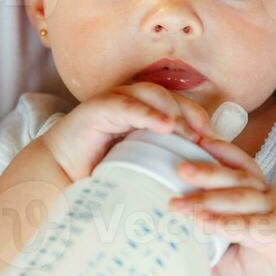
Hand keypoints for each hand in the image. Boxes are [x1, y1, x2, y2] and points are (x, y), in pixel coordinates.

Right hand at [40, 82, 216, 182]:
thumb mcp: (141, 169)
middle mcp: (134, 102)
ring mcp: (116, 100)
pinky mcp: (98, 107)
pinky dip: (147, 113)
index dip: (200, 120)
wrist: (59, 178)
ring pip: (153, 94)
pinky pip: (127, 104)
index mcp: (147, 114)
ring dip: (174, 112)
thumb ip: (165, 165)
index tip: (216, 142)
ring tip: (188, 133)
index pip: (182, 108)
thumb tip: (201, 182)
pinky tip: (162, 126)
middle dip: (192, 114)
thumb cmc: (101, 176)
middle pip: (172, 97)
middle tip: (205, 138)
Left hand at [168, 136, 275, 275]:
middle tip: (178, 168)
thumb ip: (218, 251)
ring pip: (239, 198)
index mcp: (260, 193)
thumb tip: (184, 261)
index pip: (239, 165)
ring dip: (207, 199)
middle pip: (235, 176)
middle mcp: (268, 196)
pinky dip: (224, 223)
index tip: (193, 139)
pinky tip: (203, 224)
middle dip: (206, 170)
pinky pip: (249, 225)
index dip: (219, 151)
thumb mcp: (244, 252)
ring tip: (179, 203)